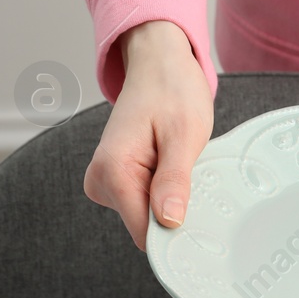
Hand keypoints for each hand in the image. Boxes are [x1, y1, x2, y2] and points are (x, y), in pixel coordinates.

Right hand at [84, 20, 212, 248]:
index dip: (175, 231)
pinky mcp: (114, 182)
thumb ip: (174, 180)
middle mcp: (100, 180)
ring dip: (169, 196)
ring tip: (176, 159)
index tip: (198, 217)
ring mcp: (105, 182)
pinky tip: (169, 163)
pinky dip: (163, 190)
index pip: (144, 233)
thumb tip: (169, 221)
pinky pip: (144, 203)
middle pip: (145, 227)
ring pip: (146, 217)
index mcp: (112, 170)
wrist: (158, 64)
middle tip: (188, 170)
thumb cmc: (171, 89)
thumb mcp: (184, 134)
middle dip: (173, 209)